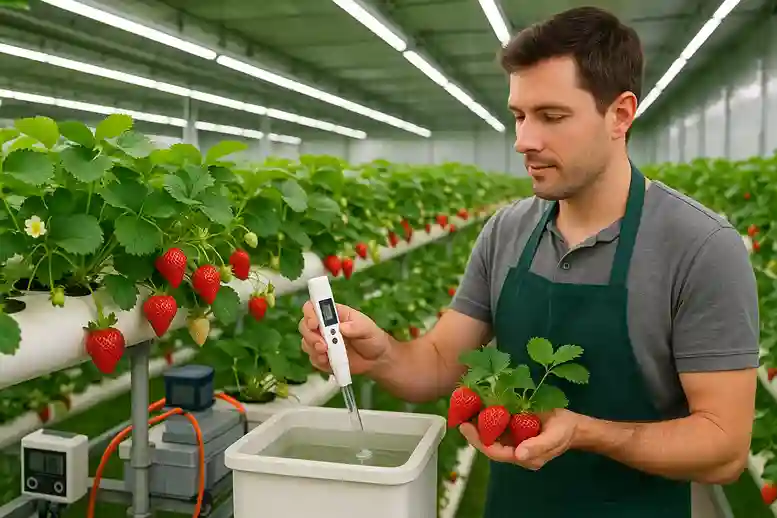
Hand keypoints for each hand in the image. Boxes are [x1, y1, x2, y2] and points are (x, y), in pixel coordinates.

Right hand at [299, 301, 390, 375]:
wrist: (376, 359)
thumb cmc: (372, 338)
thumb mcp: (368, 328)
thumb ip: (356, 326)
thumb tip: (341, 327)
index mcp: (333, 314)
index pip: (313, 307)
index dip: (310, 314)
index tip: (315, 324)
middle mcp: (324, 327)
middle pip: (304, 326)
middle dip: (310, 336)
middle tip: (322, 345)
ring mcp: (322, 342)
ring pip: (306, 343)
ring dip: (313, 349)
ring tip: (326, 354)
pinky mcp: (322, 357)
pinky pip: (312, 358)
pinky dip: (318, 360)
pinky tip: (327, 362)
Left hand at [458, 409, 579, 469]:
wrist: (574, 425)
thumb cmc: (565, 431)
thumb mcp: (555, 437)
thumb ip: (538, 446)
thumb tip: (519, 455)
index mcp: (523, 456)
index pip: (495, 452)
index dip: (479, 441)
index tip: (466, 427)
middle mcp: (515, 450)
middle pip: (488, 444)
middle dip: (473, 432)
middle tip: (459, 415)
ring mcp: (514, 439)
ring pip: (490, 434)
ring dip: (476, 422)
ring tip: (463, 407)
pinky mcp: (514, 428)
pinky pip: (497, 424)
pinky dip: (486, 415)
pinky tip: (476, 403)